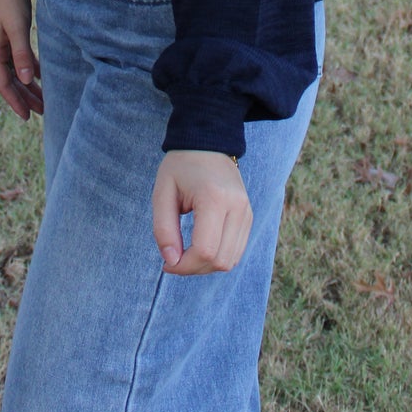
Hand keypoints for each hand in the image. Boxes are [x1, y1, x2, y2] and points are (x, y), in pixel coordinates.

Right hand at [0, 0, 41, 119]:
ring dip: (28, 86)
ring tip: (43, 101)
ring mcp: (1, 43)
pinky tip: (41, 77)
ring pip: (15, 72)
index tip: (27, 117)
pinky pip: (19, 59)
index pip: (3, 84)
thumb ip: (22, 54)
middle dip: (25, 98)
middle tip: (42, 113)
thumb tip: (26, 81)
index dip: (15, 102)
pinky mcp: (9, 35)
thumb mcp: (17, 27)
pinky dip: (30, 70)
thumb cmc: (10, 0)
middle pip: (10, 81)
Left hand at [152, 151, 252, 275]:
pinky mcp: (249, 217)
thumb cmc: (181, 167)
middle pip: (220, 260)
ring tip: (186, 254)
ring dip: (206, 266)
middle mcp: (237, 207)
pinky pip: (236, 251)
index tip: (167, 263)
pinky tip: (200, 248)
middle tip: (174, 259)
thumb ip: (163, 229)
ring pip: (231, 260)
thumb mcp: (162, 193)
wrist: (208, 143)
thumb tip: (171, 261)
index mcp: (214, 198)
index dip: (184, 265)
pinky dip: (218, 258)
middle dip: (194, 268)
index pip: (205, 250)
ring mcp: (247, 212)